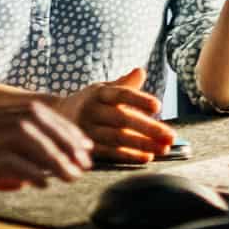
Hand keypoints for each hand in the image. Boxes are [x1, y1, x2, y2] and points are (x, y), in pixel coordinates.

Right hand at [0, 102, 92, 213]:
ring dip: (55, 153)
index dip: (58, 127)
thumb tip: (24, 176)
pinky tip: (45, 183)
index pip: (25, 111)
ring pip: (26, 132)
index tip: (78, 147)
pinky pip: (7, 157)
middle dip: (65, 136)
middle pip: (32, 116)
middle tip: (85, 159)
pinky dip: (33, 168)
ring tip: (73, 174)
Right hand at [51, 68, 174, 162]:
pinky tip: (148, 157)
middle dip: (149, 128)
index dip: (139, 99)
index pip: (121, 94)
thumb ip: (123, 84)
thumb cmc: (89, 102)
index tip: (158, 106)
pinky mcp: (86, 146)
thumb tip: (140, 71)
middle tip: (171, 136)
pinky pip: (110, 152)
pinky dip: (129, 156)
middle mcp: (91, 109)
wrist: (57, 117)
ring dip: (143, 144)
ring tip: (165, 148)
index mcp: (98, 92)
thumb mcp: (102, 89)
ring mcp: (87, 129)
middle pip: (122, 119)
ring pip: (118, 138)